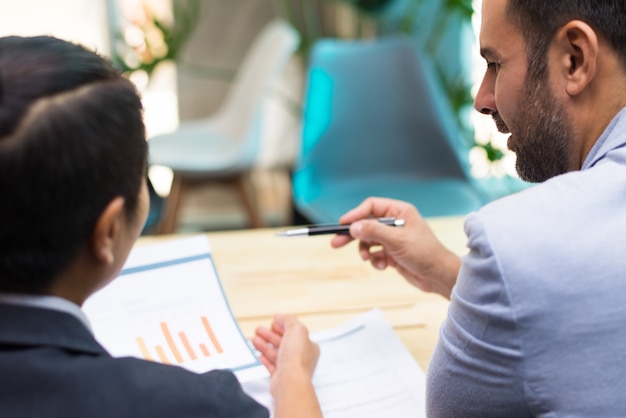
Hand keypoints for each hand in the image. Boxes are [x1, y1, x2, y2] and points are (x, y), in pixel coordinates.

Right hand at [252, 315, 321, 416]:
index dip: (283, 326)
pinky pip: (272, 366)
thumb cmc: (297, 358)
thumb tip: (280, 316)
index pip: (295, 333)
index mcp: (309, 346)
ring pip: (276, 354)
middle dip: (270, 335)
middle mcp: (301, 358)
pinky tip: (260, 355)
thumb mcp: (296, 329)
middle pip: (283, 342)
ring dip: (265, 345)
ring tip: (255, 339)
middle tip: (259, 330)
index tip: (273, 322)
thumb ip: (288, 320)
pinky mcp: (280, 378)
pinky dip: (265, 360)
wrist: (290, 381)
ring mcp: (291, 368)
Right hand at [331, 197, 459, 297]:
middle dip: (353, 235)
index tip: (343, 224)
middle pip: (366, 224)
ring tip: (368, 258)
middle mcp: (396, 223)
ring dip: (366, 250)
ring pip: (368, 240)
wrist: (438, 276)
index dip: (356, 214)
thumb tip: (353, 227)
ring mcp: (393, 238)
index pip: (372, 206)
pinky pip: (375, 253)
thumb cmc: (425, 253)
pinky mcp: (392, 253)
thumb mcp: (397, 240)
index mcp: (400, 212)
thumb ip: (374, 231)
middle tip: (335, 243)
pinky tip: (383, 266)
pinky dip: (375, 260)